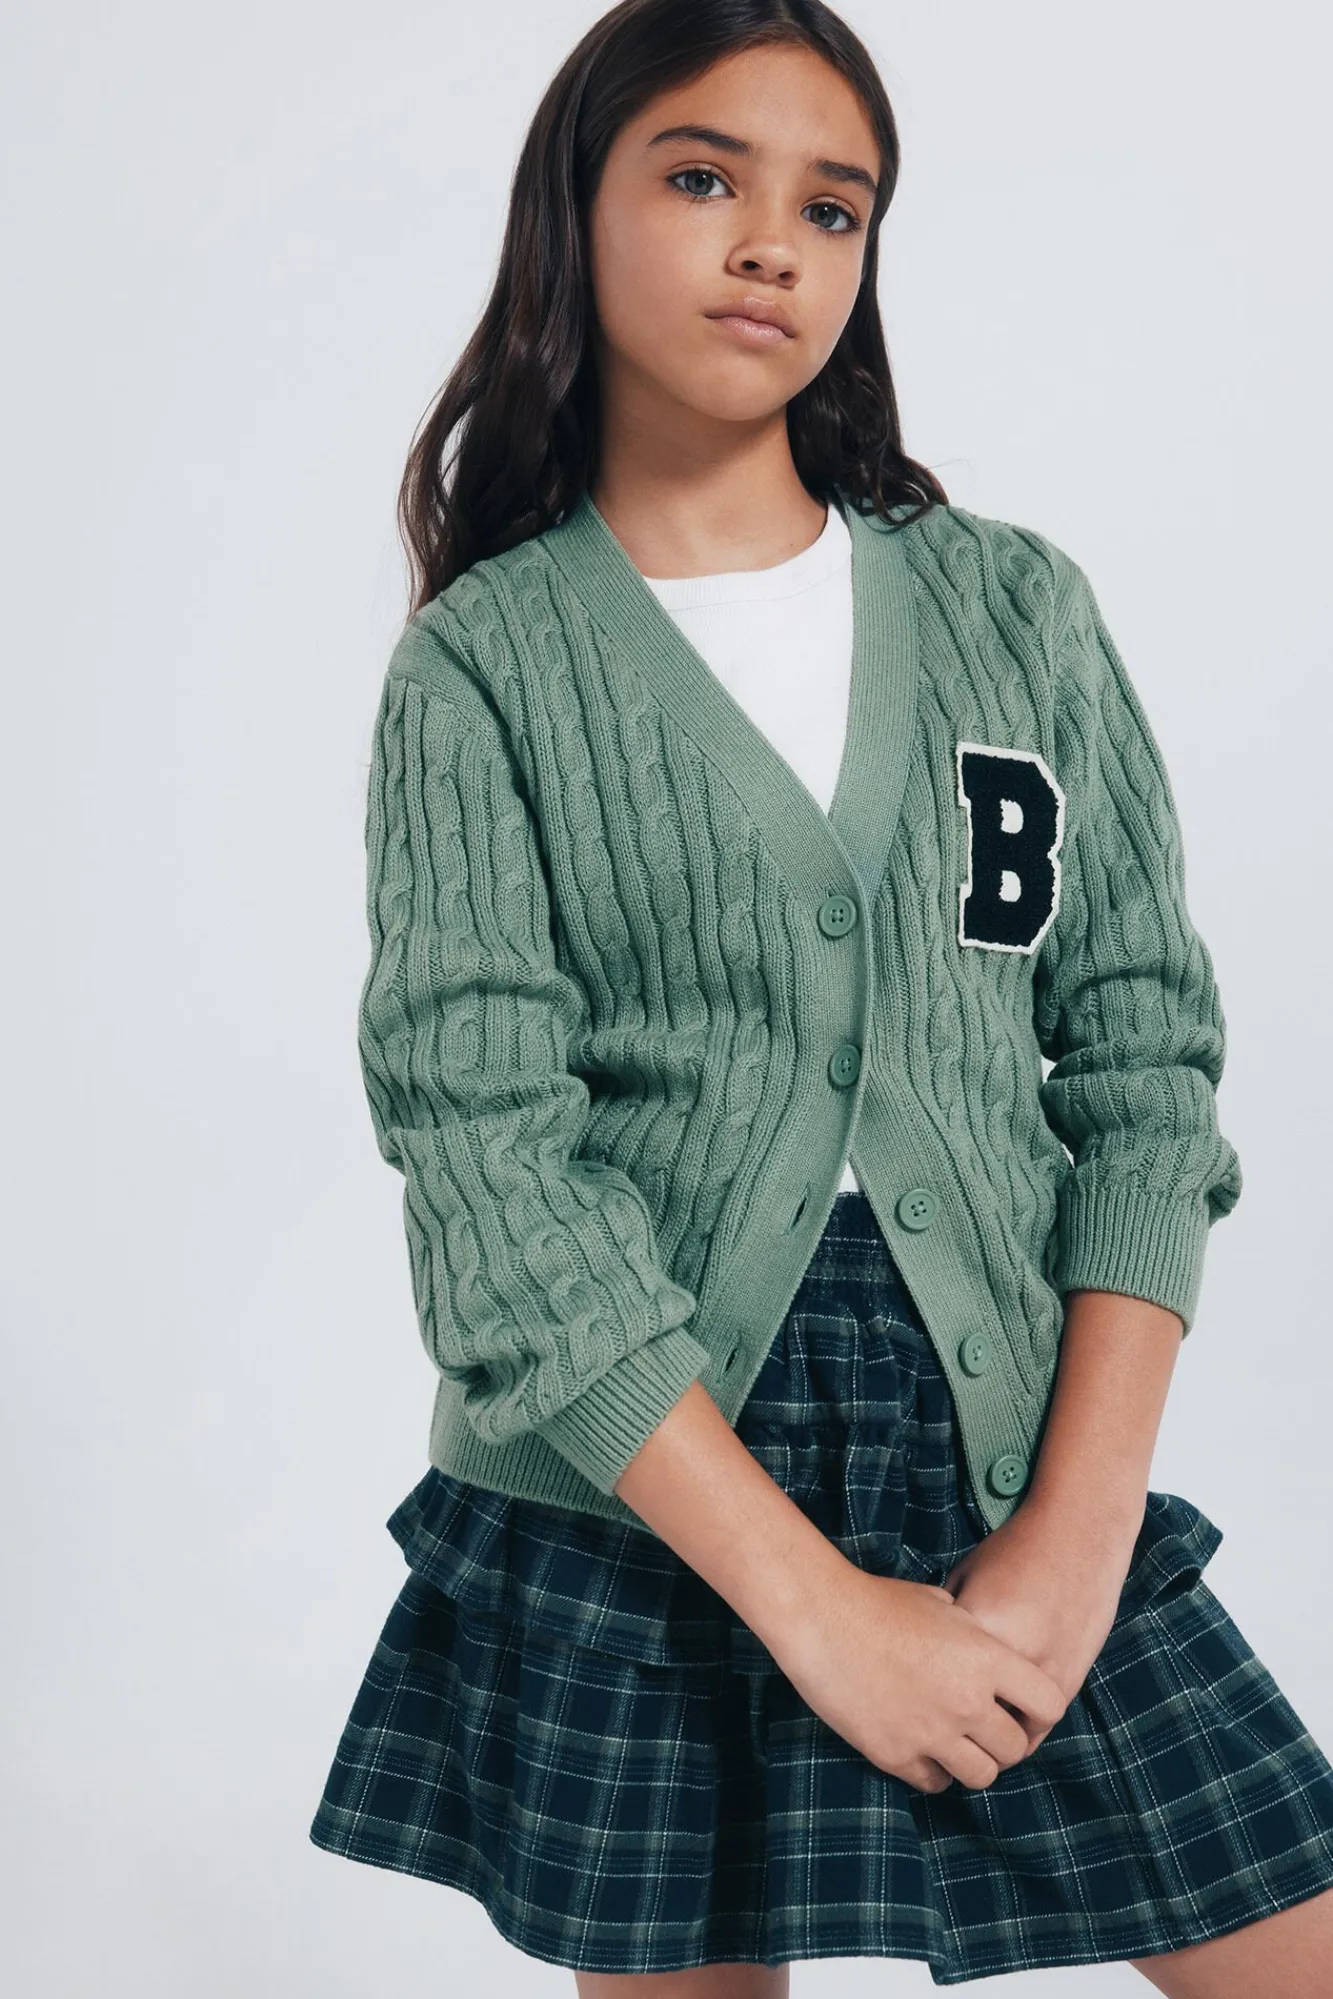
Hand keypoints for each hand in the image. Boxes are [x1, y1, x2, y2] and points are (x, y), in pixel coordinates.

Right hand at [772, 1562, 1066, 1793]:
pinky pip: (935, 1783)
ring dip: (972, 1761)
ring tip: (954, 1742)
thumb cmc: (878, 1601)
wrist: (821, 1617)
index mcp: (986, 1658)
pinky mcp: (896, 1755)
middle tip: (984, 1730)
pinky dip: (933, 1770)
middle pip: (1014, 1749)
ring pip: (980, 1776)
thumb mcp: (941, 1603)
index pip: (1048, 1704)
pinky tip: (920, 1746)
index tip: (1022, 1708)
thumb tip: (987, 1650)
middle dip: (1003, 1740)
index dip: (1038, 1709)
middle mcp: (967, 1701)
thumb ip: (975, 1636)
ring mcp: (932, 1733)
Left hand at [939, 1495, 1138, 1753]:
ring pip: (1007, 1738)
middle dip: (956, 1731)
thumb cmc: (1013, 1551)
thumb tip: (926, 1661)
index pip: (938, 1687)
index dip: (922, 1698)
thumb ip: (948, 1624)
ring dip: (990, 1740)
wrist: (1076, 1536)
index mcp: (977, 1633)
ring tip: (974, 1734)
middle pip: (971, 1720)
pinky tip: (1006, 1721)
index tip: (914, 1702)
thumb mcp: (965, 1577)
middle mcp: (1011, 1661)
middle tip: (941, 1729)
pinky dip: (1021, 1731)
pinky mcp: (1069, 1681)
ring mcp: (1044, 1675)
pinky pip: (1038, 1728)